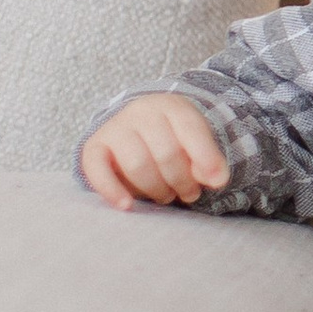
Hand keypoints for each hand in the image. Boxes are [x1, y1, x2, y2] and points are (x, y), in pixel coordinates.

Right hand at [80, 94, 229, 211]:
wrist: (137, 129)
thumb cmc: (172, 140)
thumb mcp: (194, 143)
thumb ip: (207, 160)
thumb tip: (217, 179)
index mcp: (171, 106)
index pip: (191, 129)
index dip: (206, 157)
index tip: (218, 183)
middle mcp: (141, 111)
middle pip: (166, 153)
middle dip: (182, 180)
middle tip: (189, 193)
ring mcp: (115, 127)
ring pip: (137, 165)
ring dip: (156, 188)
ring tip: (167, 195)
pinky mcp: (94, 146)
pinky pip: (96, 169)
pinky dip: (111, 190)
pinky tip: (127, 205)